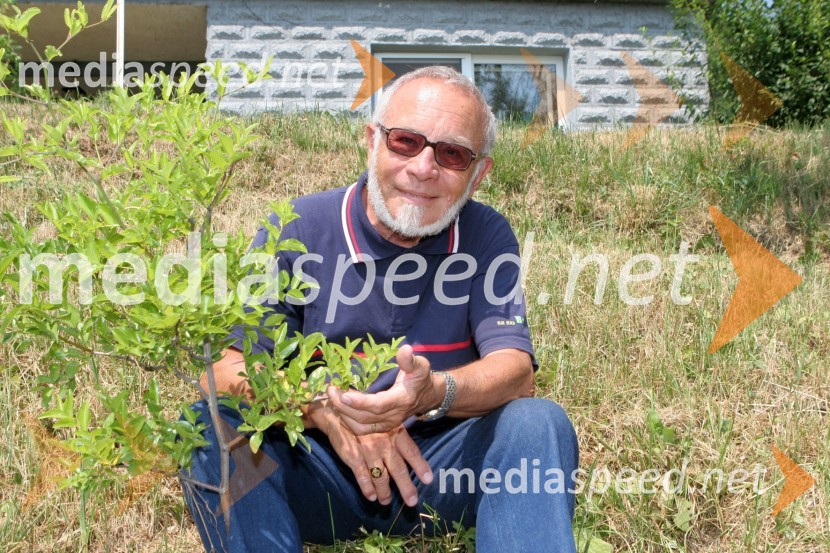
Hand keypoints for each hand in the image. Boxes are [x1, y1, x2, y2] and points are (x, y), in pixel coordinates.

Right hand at [305, 398, 432, 505]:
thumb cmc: (366, 419)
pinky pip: (363, 476)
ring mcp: (369, 451)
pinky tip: (371, 497)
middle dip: (406, 487)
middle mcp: (385, 443)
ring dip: (385, 492)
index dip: (420, 466)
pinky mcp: (354, 457)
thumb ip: (397, 435)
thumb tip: (409, 451)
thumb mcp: (385, 421)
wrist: (339, 414)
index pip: (412, 451)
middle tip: (412, 501)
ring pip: (381, 477)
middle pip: (398, 469)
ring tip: (387, 502)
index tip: (428, 480)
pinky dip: (368, 489)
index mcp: (395, 433)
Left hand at [328, 345, 443, 434]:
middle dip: (343, 406)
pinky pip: (360, 429)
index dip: (360, 402)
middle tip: (330, 389)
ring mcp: (386, 425)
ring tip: (332, 397)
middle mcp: (393, 416)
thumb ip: (410, 360)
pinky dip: (347, 419)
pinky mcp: (380, 428)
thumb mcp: (420, 365)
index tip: (344, 394)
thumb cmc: (420, 378)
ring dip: (342, 414)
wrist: (427, 397)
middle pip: (364, 417)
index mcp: (401, 400)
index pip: (378, 405)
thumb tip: (404, 350)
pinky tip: (339, 406)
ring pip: (359, 427)